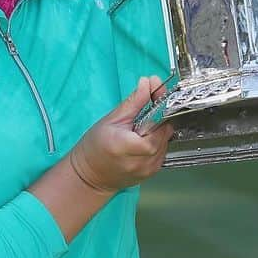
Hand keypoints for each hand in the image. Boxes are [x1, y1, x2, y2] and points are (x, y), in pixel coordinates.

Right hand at [68, 76, 173, 193]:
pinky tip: (144, 138)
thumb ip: (134, 101)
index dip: (159, 107)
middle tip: (146, 110)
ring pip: (166, 141)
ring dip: (159, 130)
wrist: (90, 174)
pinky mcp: (152, 172)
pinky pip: (163, 151)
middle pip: (164, 132)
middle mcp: (141, 161)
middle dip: (159, 118)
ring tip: (142, 127)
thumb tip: (148, 83)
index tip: (156, 94)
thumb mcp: (112, 119)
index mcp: (128, 146)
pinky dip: (157, 141)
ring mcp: (148, 169)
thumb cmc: (95, 146)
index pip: (157, 124)